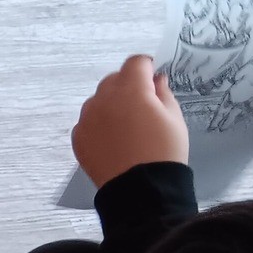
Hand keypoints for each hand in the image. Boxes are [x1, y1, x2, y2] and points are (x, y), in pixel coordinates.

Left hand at [71, 54, 187, 186]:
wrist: (141, 189)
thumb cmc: (164, 151)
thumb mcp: (174, 118)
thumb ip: (163, 93)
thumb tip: (155, 80)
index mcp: (130, 90)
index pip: (135, 63)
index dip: (146, 67)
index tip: (153, 78)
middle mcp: (103, 100)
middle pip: (113, 79)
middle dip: (128, 84)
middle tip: (143, 103)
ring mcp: (86, 119)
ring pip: (97, 99)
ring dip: (111, 103)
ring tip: (127, 125)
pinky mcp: (78, 137)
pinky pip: (88, 121)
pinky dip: (99, 123)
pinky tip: (113, 140)